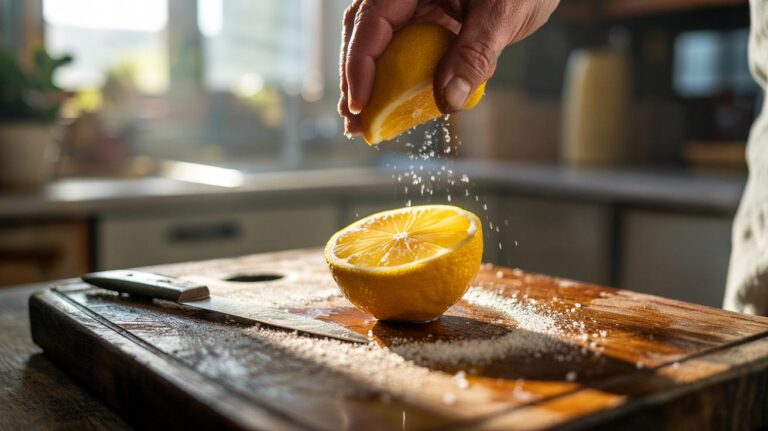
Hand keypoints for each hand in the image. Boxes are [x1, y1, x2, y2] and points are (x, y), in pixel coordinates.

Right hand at [338, 0, 558, 135]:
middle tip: (354, 121)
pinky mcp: (429, 18)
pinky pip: (405, 48)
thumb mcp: (502, 13)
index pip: (371, 20)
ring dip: (371, 82)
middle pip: (365, 33)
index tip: (358, 103)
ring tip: (363, 119)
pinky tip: (393, 104)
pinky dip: (397, 77)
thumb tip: (448, 99)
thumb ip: (474, 53)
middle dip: (356, 78)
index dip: (359, 64)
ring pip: (381, 43)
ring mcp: (416, 4)